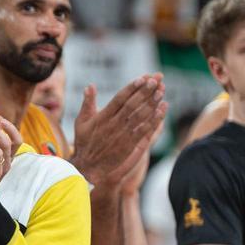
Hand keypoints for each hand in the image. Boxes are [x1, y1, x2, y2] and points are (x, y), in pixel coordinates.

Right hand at [72, 74, 166, 188]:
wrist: (87, 166)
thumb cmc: (84, 142)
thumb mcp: (81, 121)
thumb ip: (87, 103)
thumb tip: (90, 85)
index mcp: (102, 117)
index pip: (119, 98)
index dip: (131, 88)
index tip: (142, 78)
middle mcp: (113, 124)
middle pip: (132, 105)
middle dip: (145, 91)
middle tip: (156, 80)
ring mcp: (122, 135)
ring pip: (140, 116)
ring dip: (152, 103)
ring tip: (161, 91)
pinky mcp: (129, 145)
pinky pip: (144, 130)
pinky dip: (154, 119)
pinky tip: (162, 110)